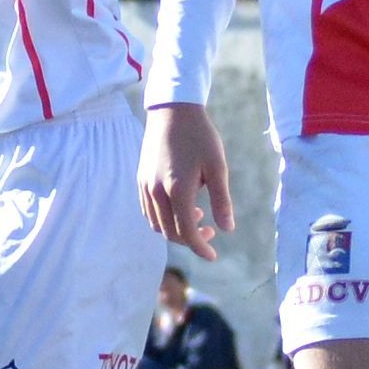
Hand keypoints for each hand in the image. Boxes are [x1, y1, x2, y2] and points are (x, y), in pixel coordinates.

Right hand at [139, 101, 234, 252]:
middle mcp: (156, 192)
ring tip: (197, 216)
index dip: (200, 247)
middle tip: (211, 231)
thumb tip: (227, 229)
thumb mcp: (217, 167)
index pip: (186, 232)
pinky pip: (148, 210)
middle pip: (169, 231)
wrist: (172, 112)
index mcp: (177, 190)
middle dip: (190, 239)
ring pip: (156, 223)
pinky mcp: (141, 179)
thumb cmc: (200, 137)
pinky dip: (164, 217)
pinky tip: (181, 207)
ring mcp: (145, 185)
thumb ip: (221, 200)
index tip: (213, 256)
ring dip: (175, 229)